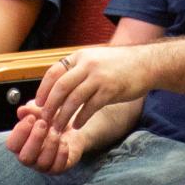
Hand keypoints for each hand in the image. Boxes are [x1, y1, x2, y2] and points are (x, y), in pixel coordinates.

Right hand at [5, 101, 87, 173]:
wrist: (71, 126)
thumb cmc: (51, 118)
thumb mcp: (41, 110)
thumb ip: (31, 110)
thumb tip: (22, 110)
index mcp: (20, 144)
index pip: (12, 145)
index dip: (20, 132)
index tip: (31, 118)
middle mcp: (29, 157)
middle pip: (25, 158)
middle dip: (35, 139)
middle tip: (43, 123)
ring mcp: (43, 165)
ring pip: (42, 163)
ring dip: (50, 145)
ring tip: (56, 131)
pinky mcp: (58, 167)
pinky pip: (57, 167)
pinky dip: (61, 153)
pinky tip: (64, 141)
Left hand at [35, 45, 154, 130]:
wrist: (147, 63)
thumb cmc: (119, 65)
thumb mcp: (95, 59)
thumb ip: (78, 70)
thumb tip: (57, 86)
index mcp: (80, 57)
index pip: (53, 73)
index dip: (43, 90)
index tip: (38, 104)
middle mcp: (87, 65)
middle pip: (60, 87)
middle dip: (50, 106)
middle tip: (45, 120)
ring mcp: (99, 77)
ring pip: (73, 99)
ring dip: (63, 116)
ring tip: (59, 127)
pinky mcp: (110, 90)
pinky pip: (90, 107)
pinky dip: (81, 118)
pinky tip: (77, 125)